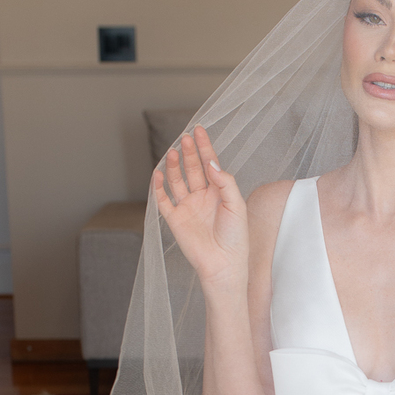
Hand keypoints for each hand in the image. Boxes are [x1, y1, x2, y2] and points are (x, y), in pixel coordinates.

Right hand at [152, 125, 247, 289]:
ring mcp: (187, 207)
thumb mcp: (237, 205)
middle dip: (189, 152)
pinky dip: (158, 186)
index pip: (210, 164)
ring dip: (174, 166)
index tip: (199, 130)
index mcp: (219, 192)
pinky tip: (158, 173)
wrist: (223, 264)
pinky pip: (163, 200)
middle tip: (185, 138)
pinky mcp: (175, 219)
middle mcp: (202, 197)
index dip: (204, 147)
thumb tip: (211, 163)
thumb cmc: (235, 238)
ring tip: (173, 152)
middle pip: (193, 169)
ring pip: (177, 180)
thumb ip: (225, 182)